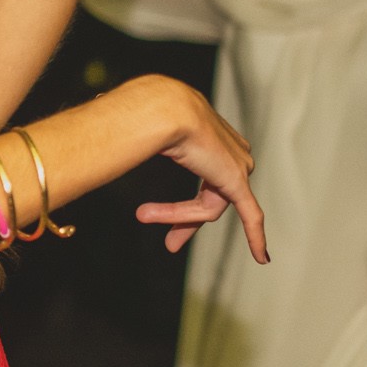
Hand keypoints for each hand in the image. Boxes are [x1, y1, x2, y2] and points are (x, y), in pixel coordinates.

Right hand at [131, 78, 267, 261]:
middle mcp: (233, 150)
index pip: (207, 177)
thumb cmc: (150, 112)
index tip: (165, 212)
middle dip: (187, 219)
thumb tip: (103, 111)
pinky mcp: (237, 181)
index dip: (187, 201)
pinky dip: (256, 237)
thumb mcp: (149, 128)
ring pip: (209, 207)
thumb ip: (143, 134)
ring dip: (178, 216)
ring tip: (143, 215)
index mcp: (215, 135)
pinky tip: (262, 259)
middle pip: (211, 197)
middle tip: (170, 244)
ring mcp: (238, 166)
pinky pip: (251, 215)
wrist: (164, 108)